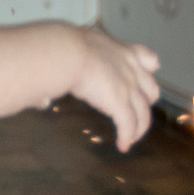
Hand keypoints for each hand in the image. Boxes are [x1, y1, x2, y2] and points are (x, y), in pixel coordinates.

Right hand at [70, 25, 161, 150]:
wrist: (67, 53)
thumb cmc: (64, 48)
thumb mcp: (73, 49)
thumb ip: (66, 68)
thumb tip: (42, 95)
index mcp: (122, 51)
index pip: (148, 59)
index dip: (149, 71)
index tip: (148, 75)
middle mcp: (131, 69)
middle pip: (152, 90)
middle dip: (146, 103)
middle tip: (135, 112)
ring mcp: (129, 87)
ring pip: (143, 113)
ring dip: (139, 128)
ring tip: (131, 138)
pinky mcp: (120, 104)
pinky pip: (128, 125)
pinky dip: (126, 137)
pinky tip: (122, 146)